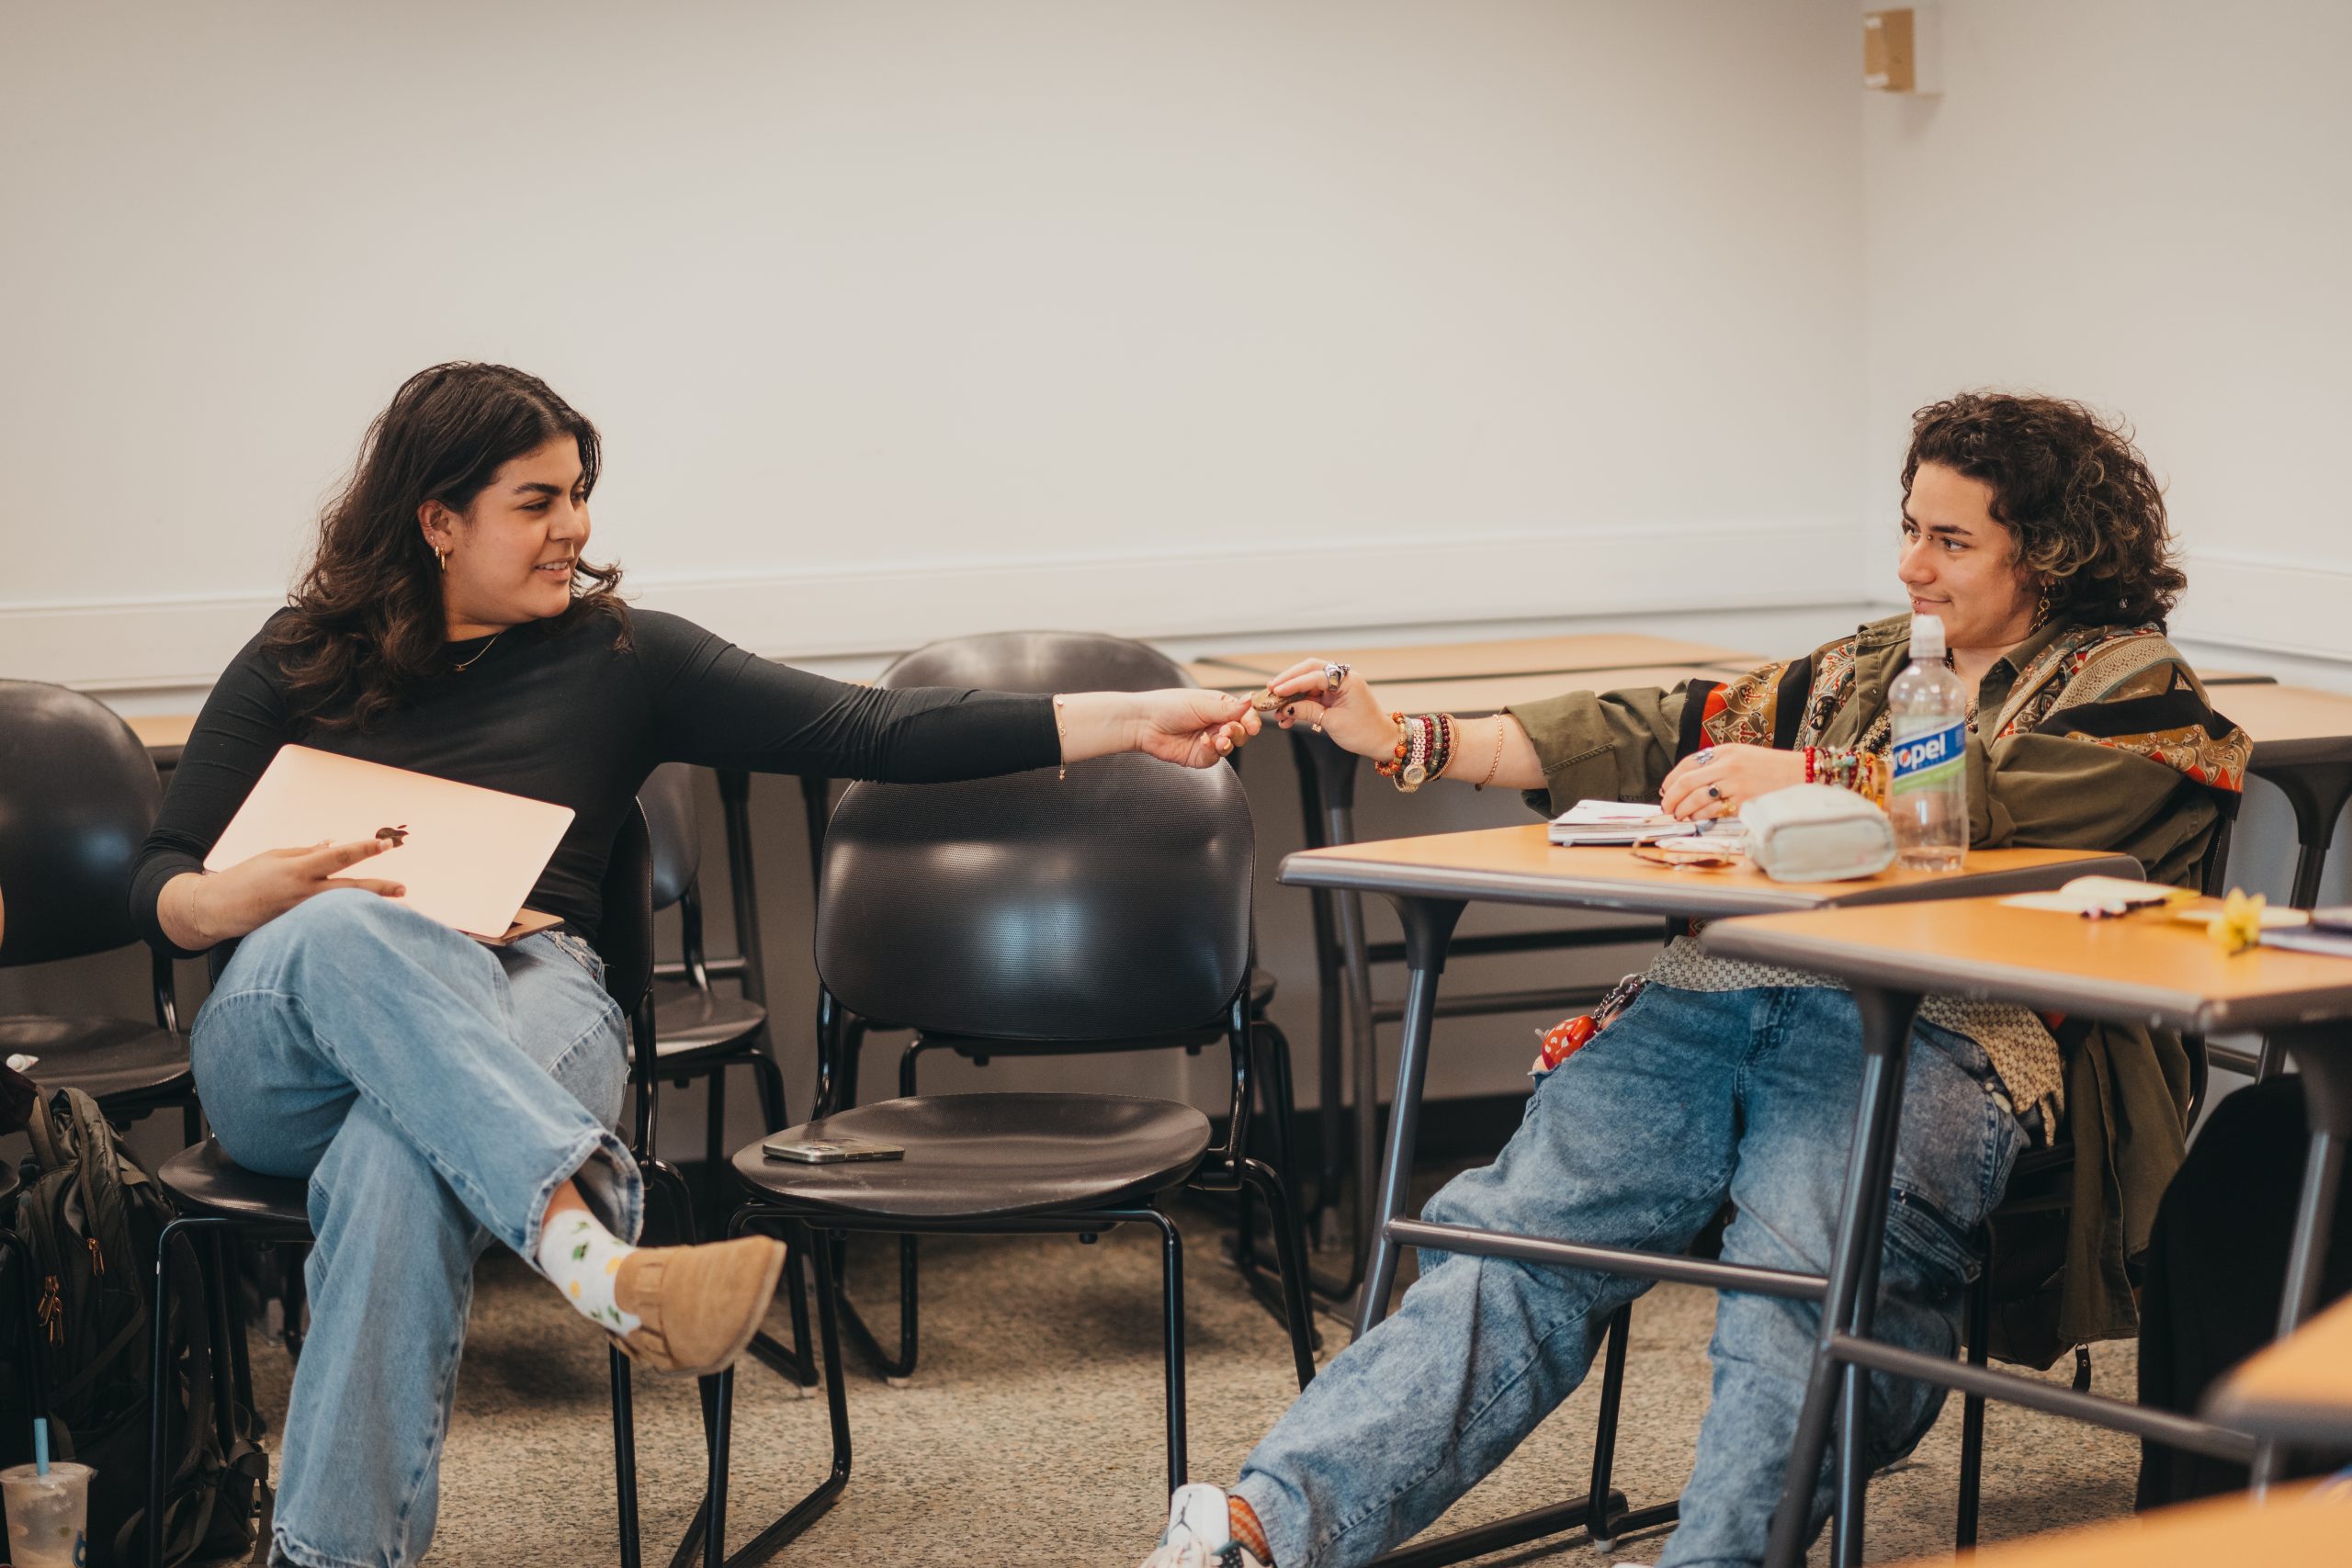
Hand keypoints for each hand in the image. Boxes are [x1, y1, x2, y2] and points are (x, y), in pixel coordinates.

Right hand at [180, 839, 406, 944]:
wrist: (215, 909)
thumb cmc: (245, 877)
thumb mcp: (275, 857)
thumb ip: (307, 853)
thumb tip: (334, 845)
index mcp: (297, 869)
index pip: (338, 856)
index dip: (364, 849)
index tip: (386, 844)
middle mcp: (303, 892)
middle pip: (349, 889)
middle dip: (378, 888)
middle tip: (403, 888)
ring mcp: (302, 913)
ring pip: (342, 908)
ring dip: (367, 906)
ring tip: (394, 904)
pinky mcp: (297, 928)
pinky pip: (327, 921)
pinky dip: (345, 918)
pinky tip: (362, 919)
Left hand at [1125, 688, 1261, 768]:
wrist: (1144, 723)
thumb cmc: (1168, 706)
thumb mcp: (1201, 704)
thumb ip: (1228, 708)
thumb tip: (1251, 699)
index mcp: (1219, 706)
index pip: (1244, 714)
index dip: (1251, 720)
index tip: (1253, 726)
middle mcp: (1216, 723)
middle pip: (1241, 732)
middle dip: (1238, 732)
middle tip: (1229, 730)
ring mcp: (1209, 741)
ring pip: (1230, 747)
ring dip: (1227, 743)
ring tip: (1218, 738)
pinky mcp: (1199, 757)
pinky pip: (1214, 758)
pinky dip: (1212, 751)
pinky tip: (1203, 743)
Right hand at [1258, 659, 1396, 761]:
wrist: (1380, 741)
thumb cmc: (1364, 732)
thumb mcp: (1332, 722)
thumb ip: (1307, 711)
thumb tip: (1285, 707)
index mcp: (1347, 680)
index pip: (1315, 675)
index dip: (1293, 683)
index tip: (1276, 691)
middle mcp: (1342, 678)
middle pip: (1309, 671)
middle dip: (1288, 680)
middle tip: (1271, 689)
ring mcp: (1337, 686)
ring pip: (1307, 684)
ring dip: (1292, 697)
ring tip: (1277, 711)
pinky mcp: (1333, 695)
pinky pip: (1312, 696)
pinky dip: (1299, 705)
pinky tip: (1287, 717)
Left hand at [1657, 743, 1805, 819]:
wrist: (1801, 774)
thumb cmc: (1771, 768)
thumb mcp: (1742, 755)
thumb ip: (1718, 764)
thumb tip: (1689, 782)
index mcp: (1725, 751)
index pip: (1688, 763)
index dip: (1671, 779)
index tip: (1665, 790)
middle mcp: (1728, 765)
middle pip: (1687, 782)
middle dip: (1671, 797)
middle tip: (1666, 807)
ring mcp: (1736, 784)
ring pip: (1697, 798)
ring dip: (1683, 810)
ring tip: (1679, 815)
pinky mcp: (1744, 801)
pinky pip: (1714, 811)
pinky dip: (1700, 816)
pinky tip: (1696, 819)